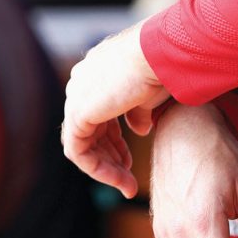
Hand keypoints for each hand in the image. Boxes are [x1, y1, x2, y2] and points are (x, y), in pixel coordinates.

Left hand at [62, 19, 167, 196]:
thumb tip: (138, 130)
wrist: (159, 53)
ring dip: (106, 167)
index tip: (130, 158)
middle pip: (89, 128)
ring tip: (128, 184)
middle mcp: (82, 80)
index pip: (98, 111)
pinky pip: (79, 152)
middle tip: (128, 174)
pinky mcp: (77, 113)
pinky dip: (98, 169)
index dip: (114, 139)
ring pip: (82, 143)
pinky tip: (121, 179)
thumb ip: (138, 112)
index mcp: (97, 69)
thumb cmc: (161, 66)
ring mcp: (77, 95)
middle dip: (109, 155)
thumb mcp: (149, 94)